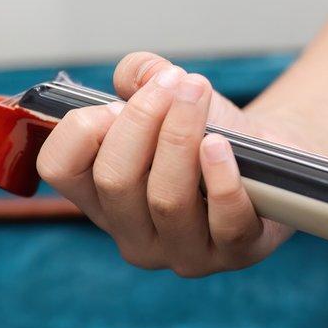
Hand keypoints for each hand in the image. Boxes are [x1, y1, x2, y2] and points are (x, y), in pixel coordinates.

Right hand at [37, 52, 300, 275]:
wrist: (269, 160)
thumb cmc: (209, 130)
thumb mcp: (168, 98)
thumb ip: (140, 75)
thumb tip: (138, 74)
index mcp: (101, 199)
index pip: (59, 169)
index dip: (80, 129)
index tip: (116, 99)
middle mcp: (133, 235)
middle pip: (115, 180)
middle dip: (142, 119)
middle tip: (173, 81)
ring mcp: (183, 252)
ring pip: (166, 198)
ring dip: (181, 135)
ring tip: (198, 93)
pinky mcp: (235, 253)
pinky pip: (223, 220)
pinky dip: (221, 177)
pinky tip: (221, 145)